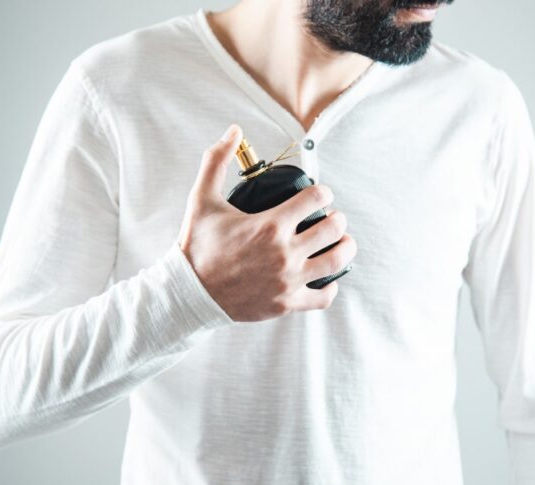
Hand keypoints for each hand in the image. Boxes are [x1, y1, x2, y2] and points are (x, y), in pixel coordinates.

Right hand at [176, 124, 356, 321]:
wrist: (188, 293)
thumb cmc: (196, 246)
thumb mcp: (202, 199)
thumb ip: (217, 161)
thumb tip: (234, 130)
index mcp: (270, 225)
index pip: (317, 198)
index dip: (323, 192)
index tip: (320, 194)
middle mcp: (284, 253)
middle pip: (334, 228)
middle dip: (337, 218)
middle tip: (332, 217)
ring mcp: (288, 280)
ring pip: (336, 261)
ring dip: (345, 248)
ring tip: (342, 242)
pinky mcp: (286, 303)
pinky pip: (324, 296)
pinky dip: (331, 286)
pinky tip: (326, 277)